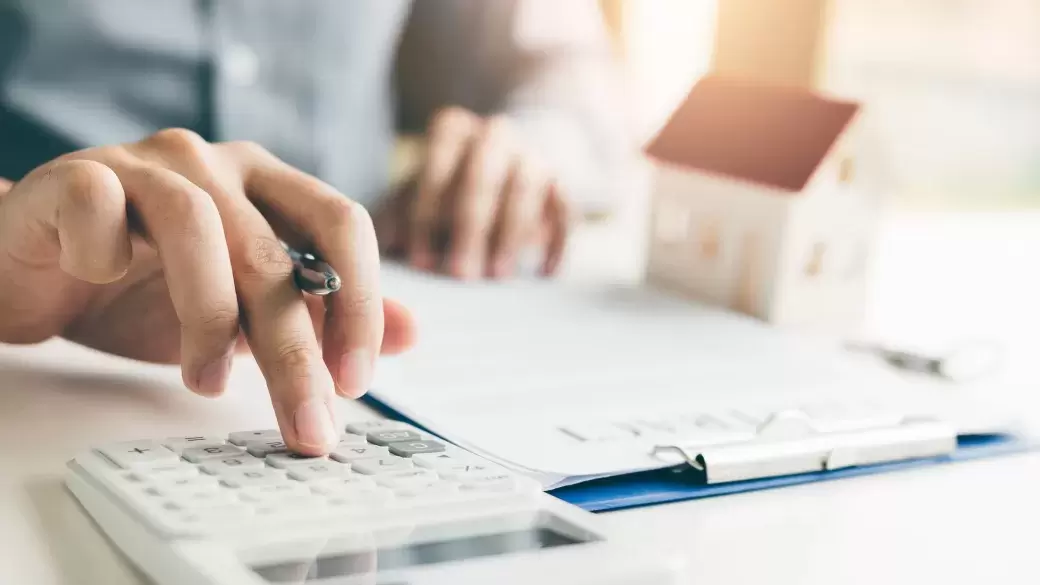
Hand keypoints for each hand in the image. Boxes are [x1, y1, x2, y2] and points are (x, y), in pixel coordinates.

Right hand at [0, 129, 415, 454]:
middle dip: (294, 351)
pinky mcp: (76, 176)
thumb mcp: (246, 312)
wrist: (38, 271)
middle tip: (305, 424)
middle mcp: (215, 163)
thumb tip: (411, 332)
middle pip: (273, 251)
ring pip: (198, 229)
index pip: (341, 224)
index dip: (359, 302)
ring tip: (206, 382)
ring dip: (207, 319)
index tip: (355, 382)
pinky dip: (105, 256)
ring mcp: (144, 163)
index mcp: (267, 184)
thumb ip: (322, 315)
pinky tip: (101, 282)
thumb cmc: (145, 289)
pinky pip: (101, 207)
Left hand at [374, 107, 568, 279]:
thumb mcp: (419, 193)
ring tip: (498, 276)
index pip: (437, 165)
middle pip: (482, 175)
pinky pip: (565, 208)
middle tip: (461, 275)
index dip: (426, 215)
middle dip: (470, 228)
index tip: (421, 262)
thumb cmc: (449, 187)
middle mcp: (495, 135)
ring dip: (512, 234)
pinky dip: (557, 241)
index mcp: (453, 131)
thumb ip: (397, 215)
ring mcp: (532, 155)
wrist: (509, 161)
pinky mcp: (563, 182)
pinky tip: (544, 273)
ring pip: (526, 188)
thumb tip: (380, 249)